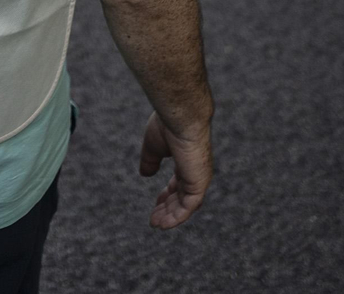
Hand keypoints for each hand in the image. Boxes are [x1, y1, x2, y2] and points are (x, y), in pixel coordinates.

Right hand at [138, 112, 211, 229]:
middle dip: (167, 209)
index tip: (156, 203)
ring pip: (185, 205)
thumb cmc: (168, 125)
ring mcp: (198, 179)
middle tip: (154, 219)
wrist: (181, 118)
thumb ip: (150, 160)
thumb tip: (145, 174)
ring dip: (170, 216)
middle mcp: (195, 171)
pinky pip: (188, 208)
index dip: (167, 195)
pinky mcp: (198, 184)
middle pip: (182, 196)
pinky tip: (164, 224)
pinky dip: (176, 218)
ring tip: (156, 224)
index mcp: (187, 161)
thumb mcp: (154, 146)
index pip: (179, 183)